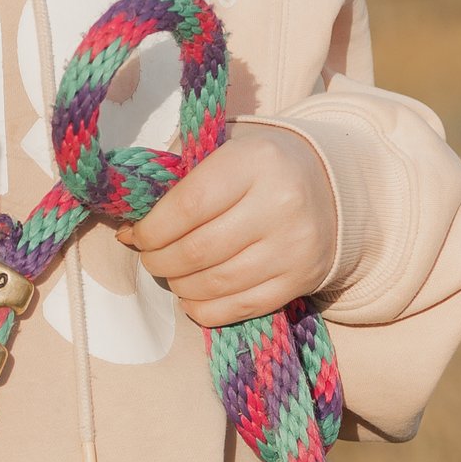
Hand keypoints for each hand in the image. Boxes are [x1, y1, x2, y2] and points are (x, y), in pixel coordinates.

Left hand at [116, 129, 337, 326]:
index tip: (135, 234)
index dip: (150, 229)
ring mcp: (293, 247)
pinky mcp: (300, 280)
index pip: (187, 207)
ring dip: (178, 285)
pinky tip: (193, 295)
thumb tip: (130, 225)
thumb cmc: (260, 169)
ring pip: (214, 284)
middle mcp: (280, 204)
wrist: (330, 187)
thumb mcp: (225, 152)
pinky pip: (239, 307)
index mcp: (257, 162)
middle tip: (149, 256)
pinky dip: (204, 309)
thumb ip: (179, 178)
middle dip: (159, 260)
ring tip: (171, 273)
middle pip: (197, 251)